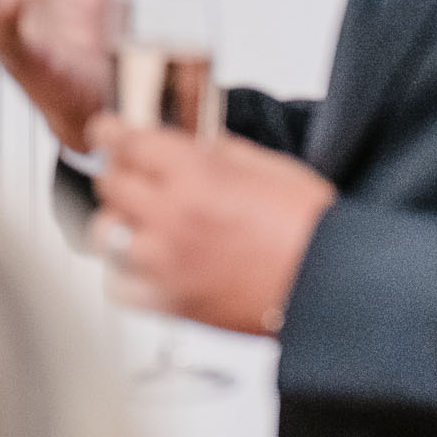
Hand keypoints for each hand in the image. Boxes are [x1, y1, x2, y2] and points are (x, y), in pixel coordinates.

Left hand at [87, 114, 336, 335]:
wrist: (331, 287)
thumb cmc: (312, 229)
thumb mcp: (268, 166)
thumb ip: (217, 152)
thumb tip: (188, 145)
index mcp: (195, 175)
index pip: (127, 143)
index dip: (110, 133)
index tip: (106, 133)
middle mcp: (172, 217)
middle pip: (110, 184)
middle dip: (119, 173)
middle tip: (131, 175)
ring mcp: (166, 263)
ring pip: (105, 234)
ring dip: (117, 222)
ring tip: (137, 222)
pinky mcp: (171, 303)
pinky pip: (118, 284)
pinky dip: (124, 272)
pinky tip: (143, 264)